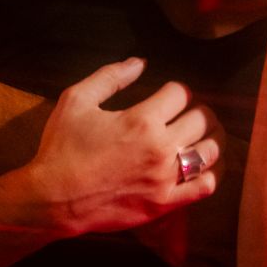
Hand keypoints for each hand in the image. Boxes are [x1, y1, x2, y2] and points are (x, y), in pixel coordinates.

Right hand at [14, 58, 222, 236]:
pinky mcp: (165, 204)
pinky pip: (205, 187)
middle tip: (191, 112)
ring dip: (213, 137)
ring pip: (211, 151)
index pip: (180, 93)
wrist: (52, 200)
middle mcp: (160, 147)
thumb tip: (140, 62)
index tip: (170, 95)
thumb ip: (110, 77)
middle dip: (200, 110)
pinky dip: (214, 172)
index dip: (177, 89)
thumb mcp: (77, 100)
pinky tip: (207, 165)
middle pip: (202, 119)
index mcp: (142, 119)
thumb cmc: (62, 148)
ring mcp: (166, 178)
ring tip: (206, 134)